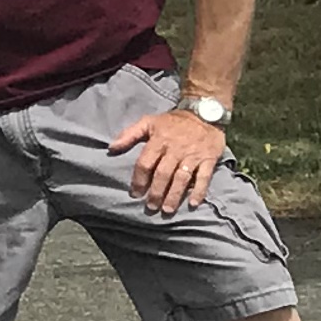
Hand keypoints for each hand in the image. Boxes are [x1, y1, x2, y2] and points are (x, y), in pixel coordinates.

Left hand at [107, 103, 227, 214]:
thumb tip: (111, 148)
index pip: (145, 164)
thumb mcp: (149, 121)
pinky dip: (199, 190)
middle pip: (163, 174)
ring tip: (167, 210)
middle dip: (155, 192)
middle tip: (150, 207)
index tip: (135, 194)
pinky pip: (204, 177)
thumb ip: (130, 135)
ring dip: (174, 195)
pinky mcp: (209, 159)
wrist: (204, 111)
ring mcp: (192, 155)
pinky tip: (193, 204)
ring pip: (181, 178)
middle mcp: (175, 150)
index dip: (139, 180)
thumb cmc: (173, 121)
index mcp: (158, 141)